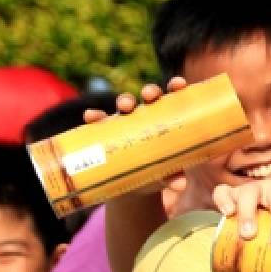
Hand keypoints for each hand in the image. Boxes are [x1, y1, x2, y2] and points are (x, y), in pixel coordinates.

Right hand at [84, 78, 189, 198]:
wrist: (133, 187)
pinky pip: (99, 122)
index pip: (173, 99)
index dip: (175, 87)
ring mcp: (125, 123)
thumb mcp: (167, 177)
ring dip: (125, 101)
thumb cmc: (158, 174)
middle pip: (149, 98)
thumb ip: (174, 177)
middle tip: (150, 95)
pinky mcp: (106, 133)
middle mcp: (146, 116)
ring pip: (125, 106)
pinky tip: (91, 117)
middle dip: (150, 92)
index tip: (179, 84)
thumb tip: (179, 184)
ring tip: (125, 106)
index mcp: (167, 120)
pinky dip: (95, 117)